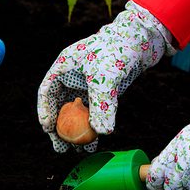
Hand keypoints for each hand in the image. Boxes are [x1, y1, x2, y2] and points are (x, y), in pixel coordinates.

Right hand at [37, 0, 174, 152]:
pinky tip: (98, 139)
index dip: (45, 111)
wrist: (144, 38)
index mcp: (65, 65)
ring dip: (79, 131)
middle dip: (61, 129)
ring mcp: (88, 83)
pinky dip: (95, 125)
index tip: (48, 129)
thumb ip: (102, 104)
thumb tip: (102, 132)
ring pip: (78, 112)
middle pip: (61, 106)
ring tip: (82, 151)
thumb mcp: (107, 76)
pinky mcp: (104, 89)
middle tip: (62, 148)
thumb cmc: (120, 48)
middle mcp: (74, 75)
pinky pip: (95, 111)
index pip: (47, 91)